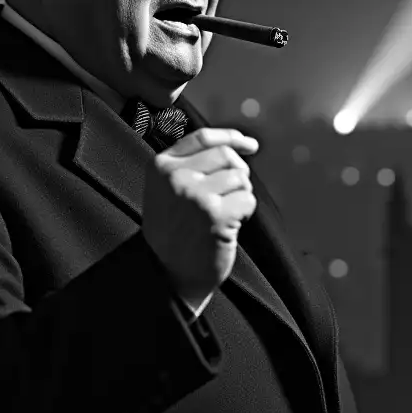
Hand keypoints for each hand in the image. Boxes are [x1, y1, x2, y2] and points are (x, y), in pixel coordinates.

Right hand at [142, 127, 258, 302]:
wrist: (170, 274)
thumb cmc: (175, 232)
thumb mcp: (168, 190)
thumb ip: (190, 164)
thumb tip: (238, 145)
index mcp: (160, 166)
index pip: (203, 138)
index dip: (232, 138)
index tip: (250, 146)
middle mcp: (175, 177)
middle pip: (226, 156)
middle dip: (238, 174)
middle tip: (232, 196)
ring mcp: (195, 195)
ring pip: (240, 178)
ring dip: (241, 195)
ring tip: (226, 214)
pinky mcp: (215, 215)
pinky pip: (248, 200)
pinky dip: (246, 212)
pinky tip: (231, 225)